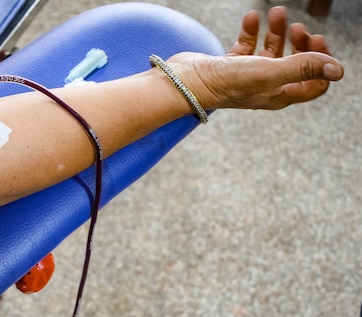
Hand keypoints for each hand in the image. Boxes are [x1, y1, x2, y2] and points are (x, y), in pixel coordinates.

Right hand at [166, 5, 343, 110]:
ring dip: (279, 30)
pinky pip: (249, 45)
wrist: (187, 82)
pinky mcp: (231, 65)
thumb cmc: (225, 83)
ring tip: (277, 13)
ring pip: (274, 51)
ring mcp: (248, 76)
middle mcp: (266, 88)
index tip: (315, 42)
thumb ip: (303, 68)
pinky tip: (251, 19)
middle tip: (297, 28)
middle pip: (297, 65)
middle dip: (301, 43)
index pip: (314, 84)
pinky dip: (253, 30)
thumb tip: (337, 70)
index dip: (321, 62)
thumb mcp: (270, 72)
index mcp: (278, 95)